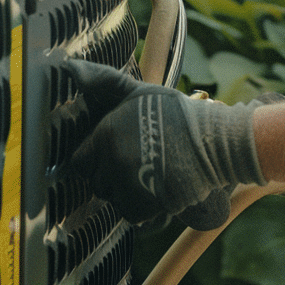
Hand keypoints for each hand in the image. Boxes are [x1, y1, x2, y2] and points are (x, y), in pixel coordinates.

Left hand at [60, 58, 270, 229]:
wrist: (214, 141)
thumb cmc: (176, 114)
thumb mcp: (138, 92)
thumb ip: (102, 82)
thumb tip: (70, 69)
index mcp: (105, 134)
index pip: (80, 162)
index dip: (97, 160)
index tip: (118, 155)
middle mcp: (112, 160)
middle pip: (97, 184)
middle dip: (113, 178)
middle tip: (140, 164)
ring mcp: (129, 184)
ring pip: (115, 200)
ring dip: (129, 195)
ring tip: (152, 176)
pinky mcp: (146, 205)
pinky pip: (132, 216)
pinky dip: (145, 209)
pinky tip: (160, 190)